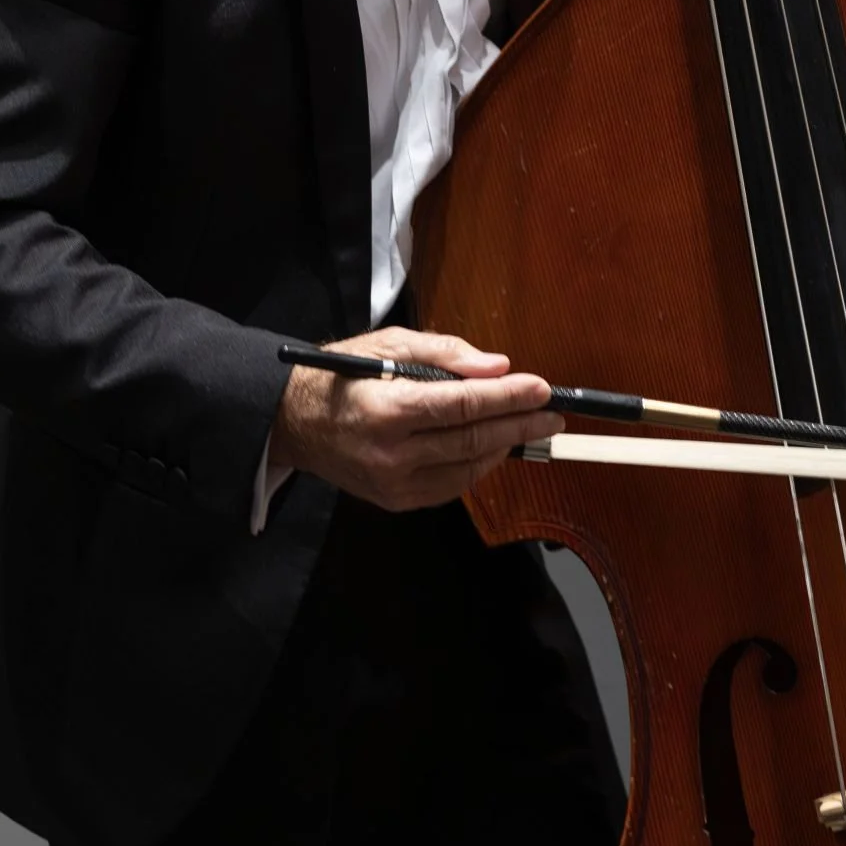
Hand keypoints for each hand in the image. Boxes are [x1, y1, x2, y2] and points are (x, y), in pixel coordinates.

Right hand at [269, 326, 561, 511]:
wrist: (294, 423)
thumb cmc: (343, 375)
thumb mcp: (388, 344)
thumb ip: (444, 353)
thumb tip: (497, 366)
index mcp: (388, 410)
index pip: (463, 405)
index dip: (508, 397)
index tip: (542, 388)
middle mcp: (391, 454)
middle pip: (472, 440)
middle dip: (519, 424)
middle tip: (551, 412)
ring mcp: (393, 484)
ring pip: (468, 468)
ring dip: (505, 446)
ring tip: (529, 427)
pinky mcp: (395, 501)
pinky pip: (451, 486)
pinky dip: (478, 466)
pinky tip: (493, 447)